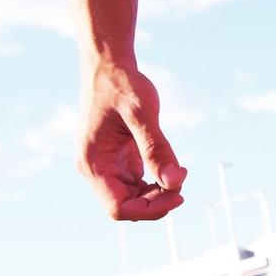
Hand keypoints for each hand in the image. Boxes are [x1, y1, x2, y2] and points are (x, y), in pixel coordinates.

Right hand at [78, 64, 186, 220]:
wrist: (108, 65)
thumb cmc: (122, 84)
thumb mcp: (142, 113)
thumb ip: (156, 148)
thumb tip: (174, 183)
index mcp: (93, 163)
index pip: (119, 208)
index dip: (150, 210)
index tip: (179, 194)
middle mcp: (95, 169)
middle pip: (126, 206)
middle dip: (157, 200)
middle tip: (182, 176)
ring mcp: (105, 166)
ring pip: (132, 197)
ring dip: (157, 193)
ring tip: (179, 171)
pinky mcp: (117, 160)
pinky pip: (136, 184)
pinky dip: (155, 182)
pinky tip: (170, 167)